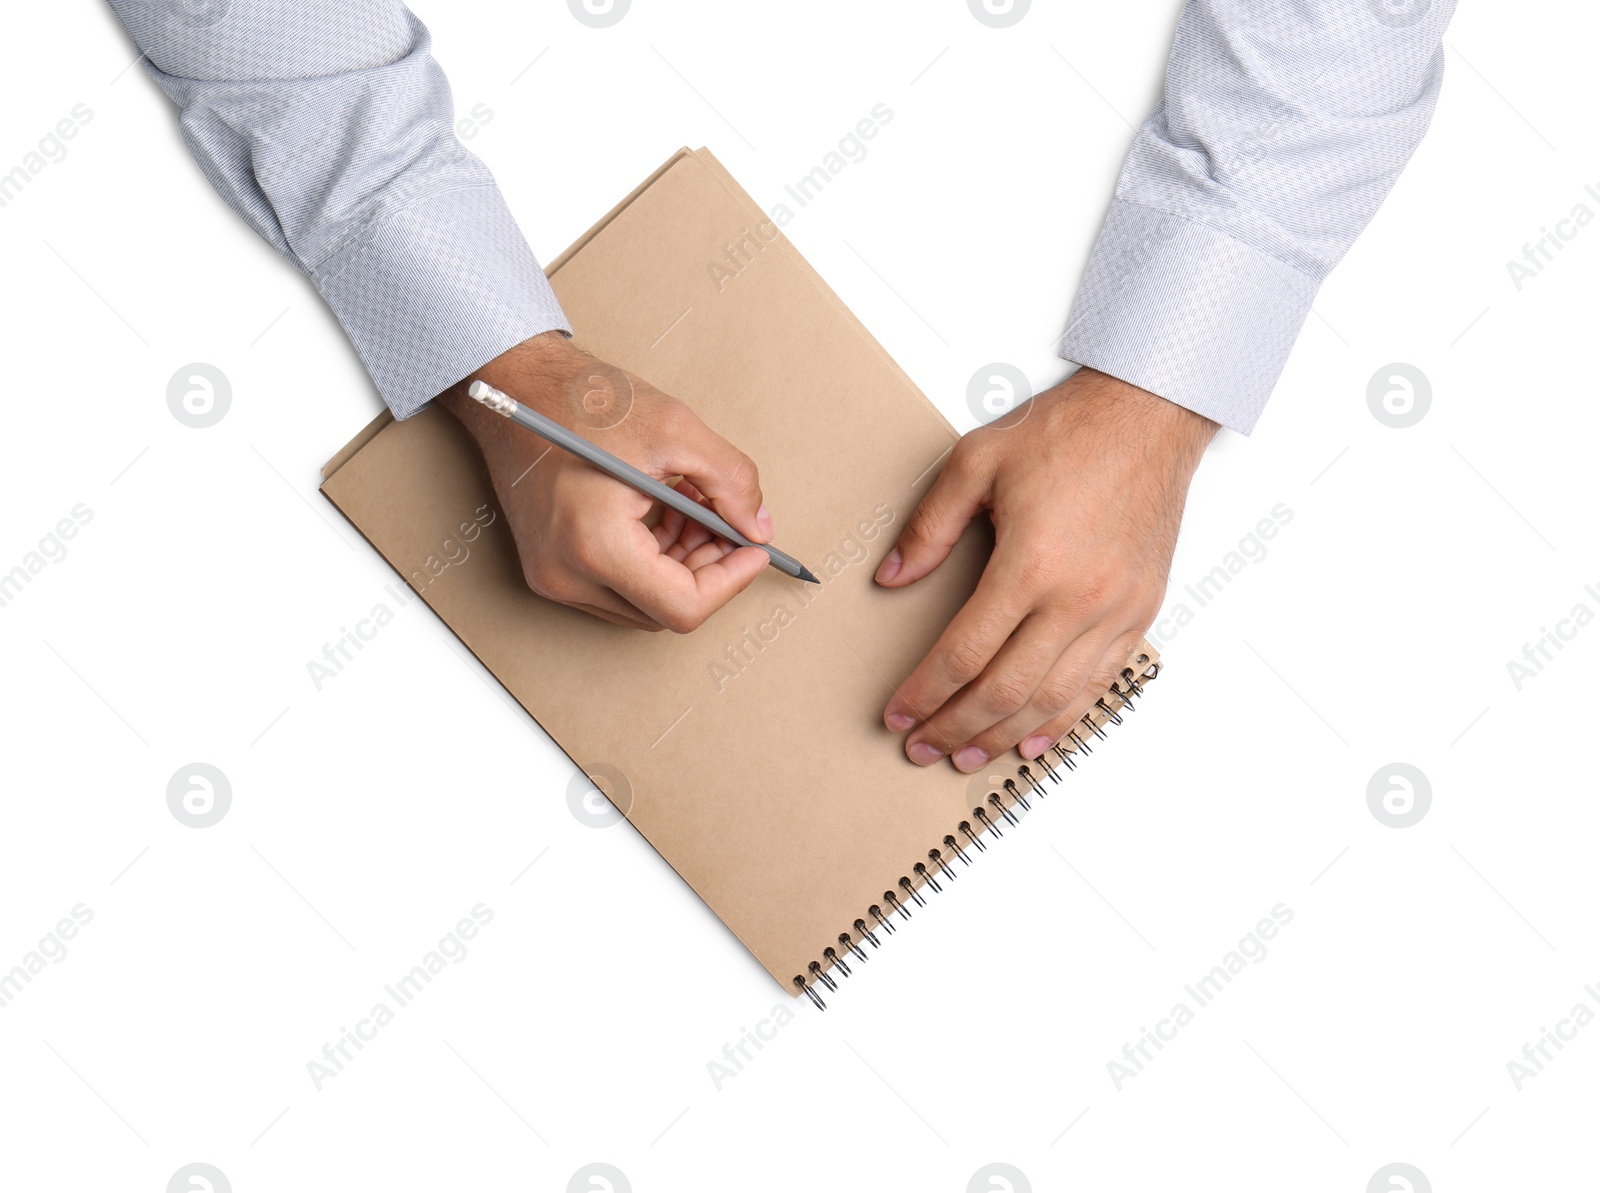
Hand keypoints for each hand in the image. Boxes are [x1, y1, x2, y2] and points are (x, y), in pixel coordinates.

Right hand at [438, 332, 772, 631]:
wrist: (516, 385)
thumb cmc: (582, 401)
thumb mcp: (676, 430)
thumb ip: (731, 484)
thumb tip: (758, 528)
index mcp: (595, 545)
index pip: (682, 607)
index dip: (731, 581)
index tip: (754, 550)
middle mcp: (566, 574)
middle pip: (664, 611)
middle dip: (709, 569)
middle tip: (731, 523)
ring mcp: (552, 576)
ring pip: (643, 603)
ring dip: (682, 565)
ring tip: (697, 509)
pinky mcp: (549, 566)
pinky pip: (616, 586)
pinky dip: (652, 560)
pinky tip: (667, 513)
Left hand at [876, 367, 1216, 769]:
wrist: (1149, 417)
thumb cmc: (1067, 433)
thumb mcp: (977, 462)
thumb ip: (929, 526)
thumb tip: (892, 578)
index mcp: (1030, 564)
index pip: (964, 653)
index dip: (924, 693)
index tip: (897, 714)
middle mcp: (1077, 598)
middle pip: (1004, 690)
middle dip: (954, 727)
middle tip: (919, 749)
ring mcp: (1115, 611)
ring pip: (1051, 699)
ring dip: (1002, 736)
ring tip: (963, 756)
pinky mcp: (1140, 612)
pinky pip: (1097, 684)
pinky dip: (1061, 720)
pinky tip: (1031, 739)